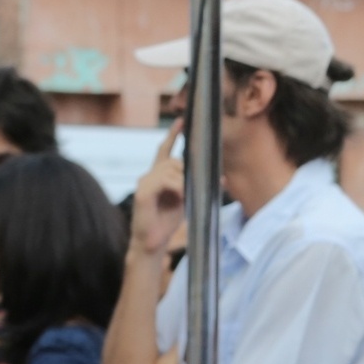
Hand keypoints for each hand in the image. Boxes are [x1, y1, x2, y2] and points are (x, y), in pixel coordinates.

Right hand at [131, 119, 186, 257]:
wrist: (152, 243)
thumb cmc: (167, 222)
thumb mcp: (187, 199)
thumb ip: (196, 185)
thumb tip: (221, 177)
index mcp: (158, 175)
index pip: (164, 150)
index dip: (173, 135)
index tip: (182, 121)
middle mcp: (149, 175)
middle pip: (174, 161)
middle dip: (187, 172)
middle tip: (191, 190)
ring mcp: (144, 182)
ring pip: (171, 169)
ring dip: (184, 182)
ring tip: (184, 197)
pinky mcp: (142, 193)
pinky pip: (165, 181)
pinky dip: (177, 187)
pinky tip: (180, 196)